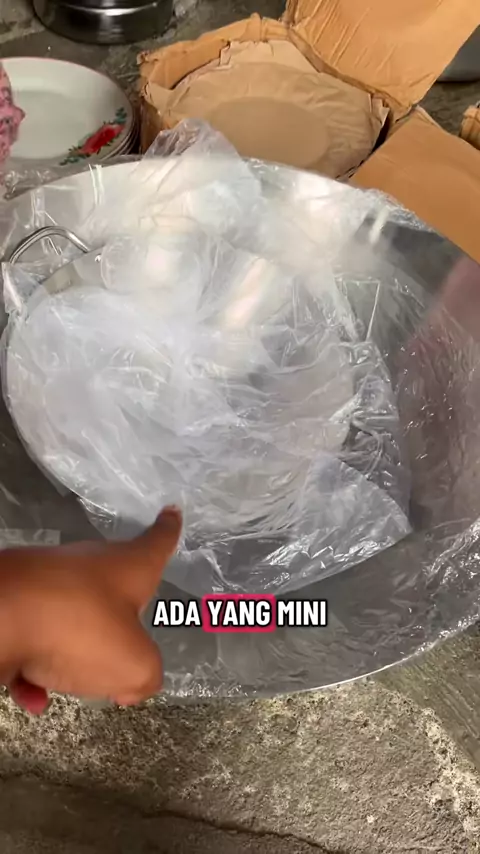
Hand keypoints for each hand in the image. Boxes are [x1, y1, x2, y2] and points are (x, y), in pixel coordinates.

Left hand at [0, 506, 181, 714]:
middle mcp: (88, 566)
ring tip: (71, 683)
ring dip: (73, 652)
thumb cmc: (80, 627)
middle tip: (128, 641)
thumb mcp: (134, 663)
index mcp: (128, 568)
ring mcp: (47, 582)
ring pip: (70, 619)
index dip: (169, 530)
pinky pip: (33, 640)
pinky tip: (31, 695)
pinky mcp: (13, 602)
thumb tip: (133, 684)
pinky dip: (35, 670)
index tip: (172, 512)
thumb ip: (146, 675)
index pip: (157, 543)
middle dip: (121, 611)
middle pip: (113, 583)